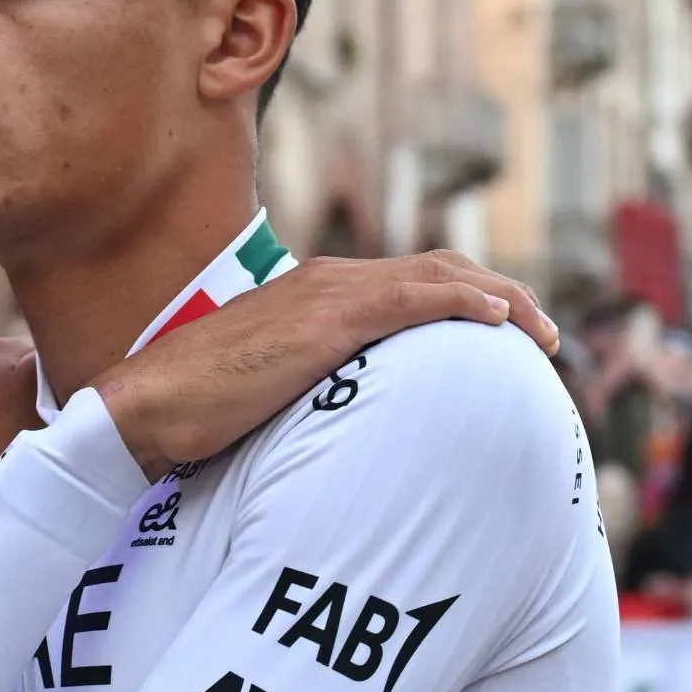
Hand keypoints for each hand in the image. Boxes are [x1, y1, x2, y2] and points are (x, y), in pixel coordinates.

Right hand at [94, 253, 555, 478]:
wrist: (145, 407)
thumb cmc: (198, 411)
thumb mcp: (275, 392)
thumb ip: (318, 389)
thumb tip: (355, 422)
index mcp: (319, 295)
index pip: (413, 283)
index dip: (469, 300)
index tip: (508, 335)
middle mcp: (330, 281)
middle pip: (440, 269)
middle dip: (503, 293)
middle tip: (545, 335)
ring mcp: (328, 296)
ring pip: (438, 276)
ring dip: (501, 297)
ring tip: (541, 331)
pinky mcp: (325, 321)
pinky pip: (412, 298)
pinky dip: (462, 300)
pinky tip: (498, 321)